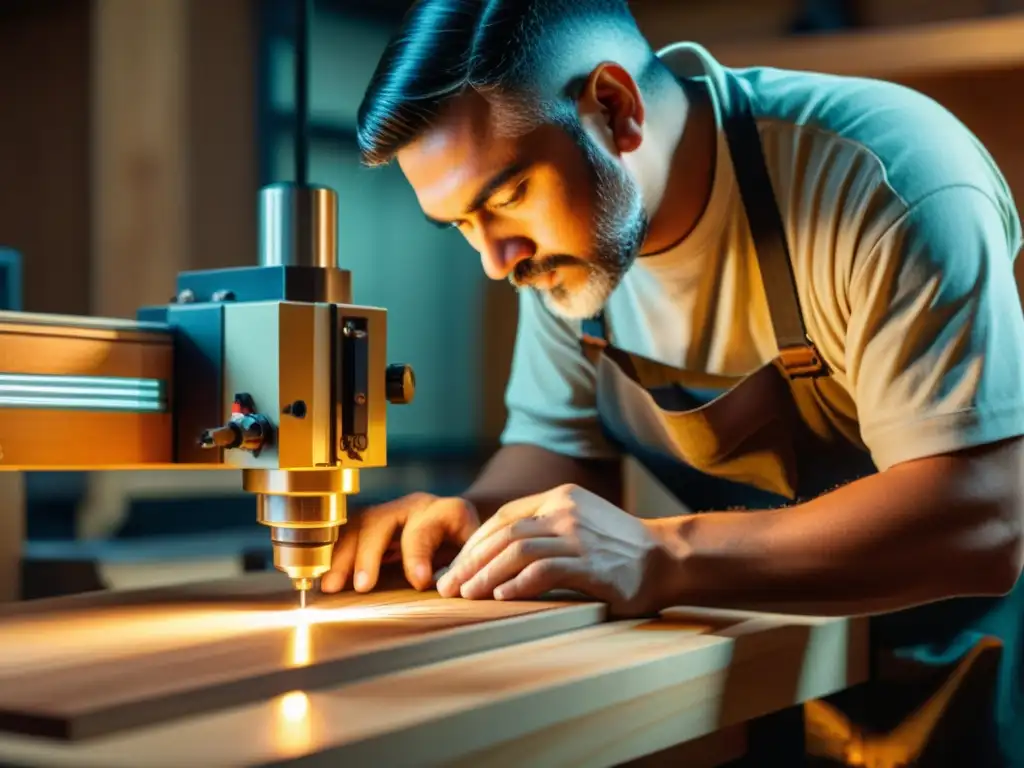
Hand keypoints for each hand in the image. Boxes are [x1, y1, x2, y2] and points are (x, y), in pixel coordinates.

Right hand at [321, 493, 478, 593]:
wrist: (466, 530)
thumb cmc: (473, 551)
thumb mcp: (479, 556)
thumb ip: (468, 570)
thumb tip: (455, 592)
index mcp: (446, 512)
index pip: (424, 530)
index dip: (418, 556)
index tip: (419, 582)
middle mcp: (415, 507)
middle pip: (381, 522)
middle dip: (369, 555)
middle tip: (363, 586)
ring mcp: (391, 512)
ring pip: (358, 527)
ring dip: (342, 557)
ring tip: (331, 587)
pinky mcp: (374, 524)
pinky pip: (347, 535)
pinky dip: (334, 556)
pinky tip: (324, 578)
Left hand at [436, 484, 675, 616]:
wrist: (669, 558)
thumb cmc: (620, 550)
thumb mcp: (580, 525)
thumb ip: (545, 530)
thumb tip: (497, 558)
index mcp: (559, 497)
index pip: (503, 518)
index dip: (474, 544)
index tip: (455, 568)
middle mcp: (565, 510)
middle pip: (503, 533)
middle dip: (470, 561)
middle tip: (448, 586)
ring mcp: (579, 535)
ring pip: (517, 550)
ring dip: (486, 574)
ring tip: (467, 595)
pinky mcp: (591, 562)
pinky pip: (545, 570)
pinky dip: (519, 584)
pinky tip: (501, 597)